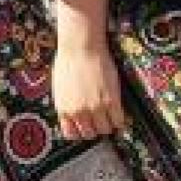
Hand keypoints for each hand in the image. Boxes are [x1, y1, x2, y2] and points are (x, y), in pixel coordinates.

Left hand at [51, 3, 127, 140]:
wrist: (81, 47)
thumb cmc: (68, 61)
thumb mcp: (60, 87)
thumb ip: (66, 104)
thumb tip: (72, 114)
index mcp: (64, 109)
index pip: (71, 134)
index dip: (80, 131)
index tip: (85, 126)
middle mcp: (78, 112)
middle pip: (90, 134)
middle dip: (95, 127)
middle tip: (100, 119)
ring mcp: (95, 108)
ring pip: (106, 129)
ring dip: (108, 124)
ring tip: (110, 115)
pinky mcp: (111, 101)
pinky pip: (119, 121)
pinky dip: (121, 120)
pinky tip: (120, 113)